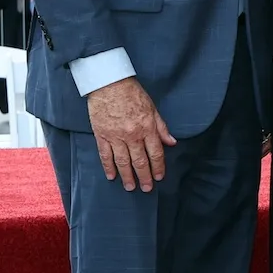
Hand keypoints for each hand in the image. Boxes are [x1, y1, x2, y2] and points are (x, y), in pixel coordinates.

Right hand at [86, 77, 175, 191]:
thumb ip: (161, 127)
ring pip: (123, 161)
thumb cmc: (132, 93)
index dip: (158, 167)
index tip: (159, 177)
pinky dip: (108, 167)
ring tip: (131, 187)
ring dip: (127, 176)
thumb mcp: (152, 108)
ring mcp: (116, 136)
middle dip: (144, 176)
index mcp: (147, 128)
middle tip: (147, 188)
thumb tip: (171, 142)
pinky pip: (105, 155)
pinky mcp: (101, 135)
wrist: (108, 83)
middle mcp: (132, 135)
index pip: (156, 153)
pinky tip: (112, 176)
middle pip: (140, 161)